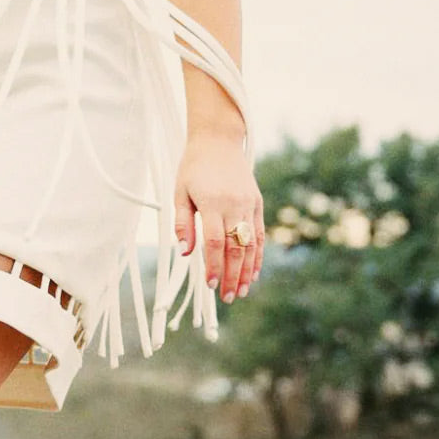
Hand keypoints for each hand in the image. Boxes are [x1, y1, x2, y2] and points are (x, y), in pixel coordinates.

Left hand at [173, 132, 263, 301]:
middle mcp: (234, 205)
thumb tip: (185, 253)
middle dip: (231, 275)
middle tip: (226, 298)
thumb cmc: (193, 167)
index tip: (210, 285)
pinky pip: (259, 233)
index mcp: (212, 203)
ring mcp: (248, 204)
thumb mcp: (179, 192)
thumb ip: (182, 223)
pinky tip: (253, 272)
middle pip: (235, 248)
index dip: (213, 266)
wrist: (218, 140)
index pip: (215, 242)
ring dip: (247, 270)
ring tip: (241, 292)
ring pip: (250, 244)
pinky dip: (257, 255)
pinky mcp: (256, 203)